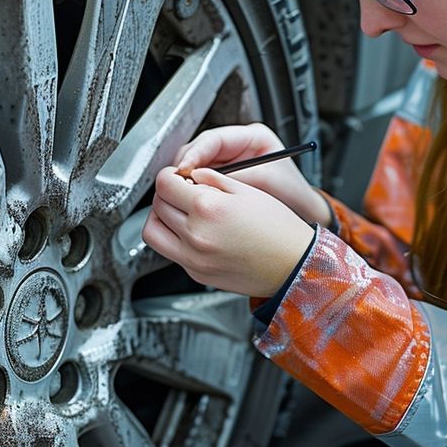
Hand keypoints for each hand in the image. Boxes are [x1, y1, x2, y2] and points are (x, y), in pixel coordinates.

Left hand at [143, 166, 315, 296]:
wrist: (293, 264)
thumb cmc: (278, 230)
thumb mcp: (247, 192)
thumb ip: (213, 179)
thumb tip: (193, 174)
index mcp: (207, 208)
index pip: (165, 184)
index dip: (169, 175)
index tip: (177, 176)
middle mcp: (195, 235)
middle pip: (157, 206)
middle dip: (166, 194)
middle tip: (181, 191)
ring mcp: (193, 258)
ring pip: (154, 231)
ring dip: (161, 217)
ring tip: (180, 212)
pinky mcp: (196, 273)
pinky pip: (171, 251)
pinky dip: (175, 238)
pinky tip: (195, 231)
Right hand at [174, 124, 330, 226]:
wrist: (303, 212)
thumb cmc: (292, 194)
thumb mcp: (267, 181)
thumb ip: (235, 177)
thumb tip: (202, 178)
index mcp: (252, 136)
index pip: (213, 138)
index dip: (195, 153)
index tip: (184, 169)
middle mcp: (238, 145)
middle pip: (200, 149)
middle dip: (187, 166)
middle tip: (178, 184)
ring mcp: (230, 161)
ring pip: (197, 165)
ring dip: (188, 179)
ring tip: (183, 193)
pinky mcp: (225, 178)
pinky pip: (203, 181)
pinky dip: (195, 189)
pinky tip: (192, 200)